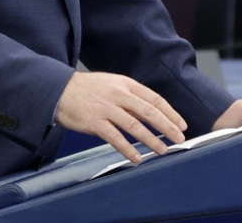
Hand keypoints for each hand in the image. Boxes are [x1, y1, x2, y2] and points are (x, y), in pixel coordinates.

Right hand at [55, 71, 186, 162]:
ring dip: (151, 140)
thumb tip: (152, 115)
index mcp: (126, 84)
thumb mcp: (113, 85)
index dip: (171, 113)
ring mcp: (107, 108)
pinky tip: (136, 158)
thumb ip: (132, 99)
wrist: (60, 90)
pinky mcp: (94, 122)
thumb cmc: (88, 89)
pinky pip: (115, 138)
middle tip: (179, 138)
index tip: (181, 124)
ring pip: (135, 126)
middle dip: (168, 127)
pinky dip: (128, 149)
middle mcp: (119, 95)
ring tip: (162, 150)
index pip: (155, 99)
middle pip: (149, 112)